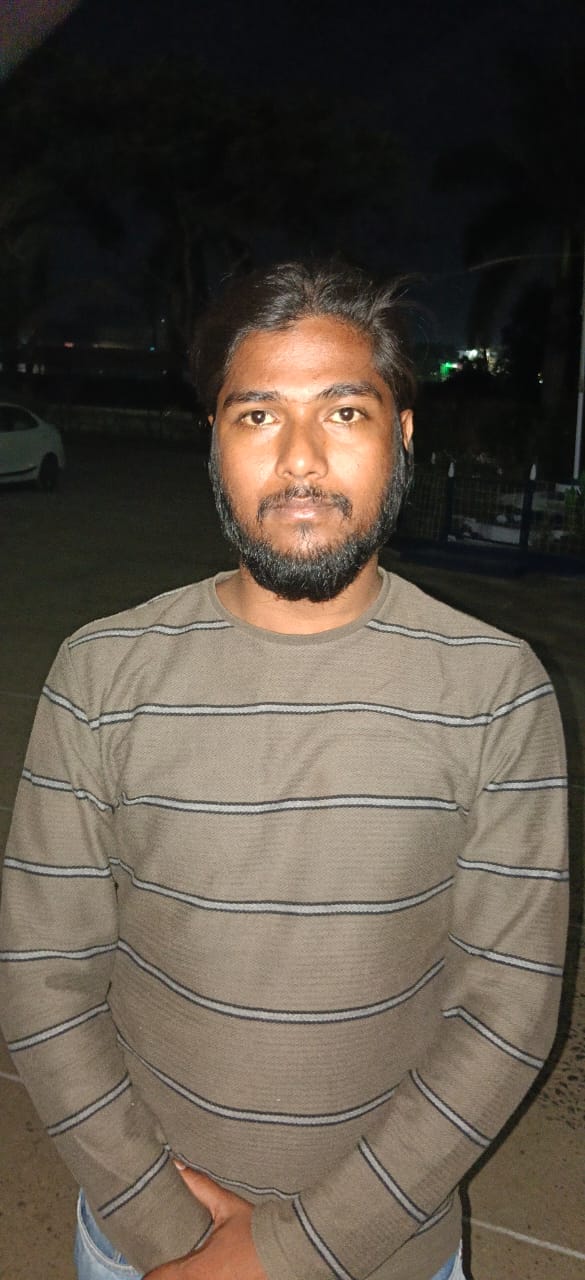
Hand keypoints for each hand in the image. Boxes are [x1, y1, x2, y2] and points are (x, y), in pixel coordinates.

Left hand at [144, 1165, 268, 1278]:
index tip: (147, 1267)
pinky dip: (197, 1277)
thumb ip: (200, 1186)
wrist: (287, 1247)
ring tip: (178, 1266)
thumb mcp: (227, 1206)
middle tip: (162, 1265)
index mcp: (198, 1269)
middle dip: (166, 1274)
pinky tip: (198, 1270)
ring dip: (180, 1276)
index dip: (150, 1274)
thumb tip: (178, 1165)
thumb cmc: (256, 1229)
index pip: (159, 1279)